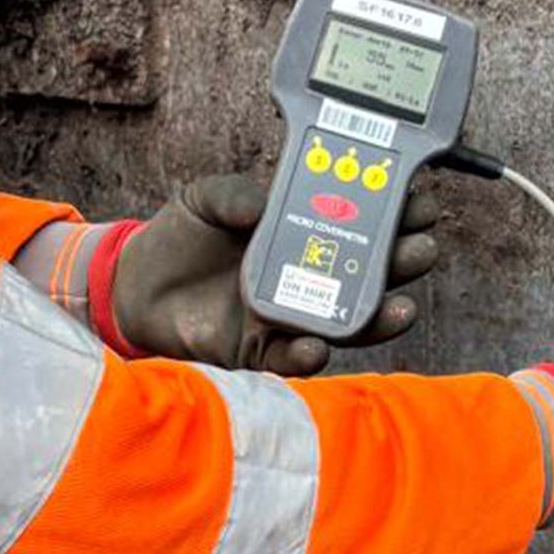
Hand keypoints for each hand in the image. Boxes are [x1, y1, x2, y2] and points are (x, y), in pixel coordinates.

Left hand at [108, 173, 439, 374]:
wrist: (133, 285)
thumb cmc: (180, 236)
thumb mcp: (204, 199)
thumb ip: (230, 194)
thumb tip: (260, 207)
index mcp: (302, 231)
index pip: (361, 221)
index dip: (393, 212)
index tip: (419, 200)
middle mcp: (306, 275)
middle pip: (368, 273)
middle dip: (401, 261)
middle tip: (421, 248)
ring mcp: (288, 315)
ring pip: (346, 321)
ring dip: (377, 316)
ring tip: (399, 307)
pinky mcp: (259, 350)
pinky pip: (293, 358)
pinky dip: (308, 355)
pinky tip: (316, 346)